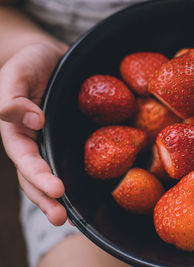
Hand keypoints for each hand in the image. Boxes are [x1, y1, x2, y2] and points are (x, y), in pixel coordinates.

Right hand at [0, 41, 68, 225]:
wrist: (52, 56)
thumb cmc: (31, 62)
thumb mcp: (17, 73)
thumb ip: (13, 97)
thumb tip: (34, 121)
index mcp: (16, 131)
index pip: (24, 159)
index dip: (38, 176)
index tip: (56, 190)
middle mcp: (33, 142)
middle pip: (35, 177)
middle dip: (46, 199)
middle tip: (62, 219)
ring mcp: (52, 142)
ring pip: (53, 174)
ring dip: (60, 198)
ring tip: (73, 220)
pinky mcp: (71, 138)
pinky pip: (74, 160)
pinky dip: (80, 178)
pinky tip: (92, 195)